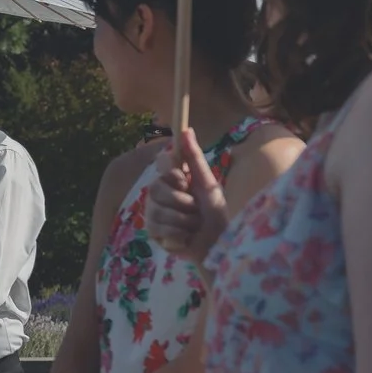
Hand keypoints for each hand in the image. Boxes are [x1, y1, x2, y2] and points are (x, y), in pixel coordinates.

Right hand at [149, 127, 229, 259]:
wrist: (218, 243)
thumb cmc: (215, 212)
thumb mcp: (207, 182)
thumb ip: (194, 157)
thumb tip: (185, 129)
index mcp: (172, 180)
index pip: (160, 165)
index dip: (174, 176)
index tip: (186, 182)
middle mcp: (158, 195)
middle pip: (156, 189)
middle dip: (183, 202)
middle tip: (195, 210)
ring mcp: (153, 214)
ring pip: (159, 211)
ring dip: (184, 221)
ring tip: (193, 227)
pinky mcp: (152, 233)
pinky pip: (159, 228)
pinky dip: (179, 235)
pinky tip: (186, 238)